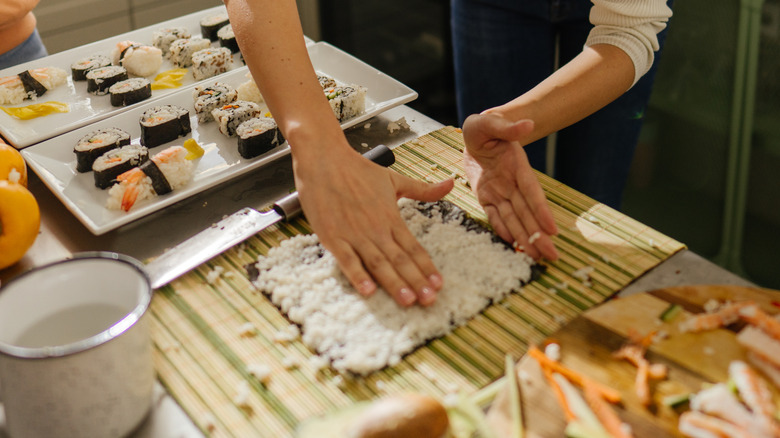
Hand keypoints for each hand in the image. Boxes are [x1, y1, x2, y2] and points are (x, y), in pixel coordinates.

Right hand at [294, 147, 453, 306]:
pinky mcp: (332, 236)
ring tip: (407, 300)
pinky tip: (368, 290)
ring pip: (378, 263)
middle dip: (416, 281)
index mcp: (391, 216)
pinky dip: (358, 275)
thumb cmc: (357, 168)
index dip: (426, 267)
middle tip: (429, 300)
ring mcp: (354, 233)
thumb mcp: (394, 179)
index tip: (439, 284)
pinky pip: (347, 260)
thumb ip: (423, 189)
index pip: (413, 247)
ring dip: (394, 283)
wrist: (324, 158)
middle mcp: (376, 228)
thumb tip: (450, 183)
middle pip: (400, 260)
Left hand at [462, 113, 558, 259]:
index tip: (552, 229)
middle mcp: (512, 183)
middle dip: (539, 235)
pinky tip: (514, 245)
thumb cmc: (484, 127)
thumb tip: (527, 124)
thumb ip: (507, 127)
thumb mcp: (490, 122)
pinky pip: (495, 216)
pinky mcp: (486, 197)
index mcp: (517, 166)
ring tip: (537, 258)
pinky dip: (503, 230)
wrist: (477, 135)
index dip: (541, 211)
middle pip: (527, 213)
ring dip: (525, 238)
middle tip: (552, 256)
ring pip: (514, 219)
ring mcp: (500, 192)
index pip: (531, 192)